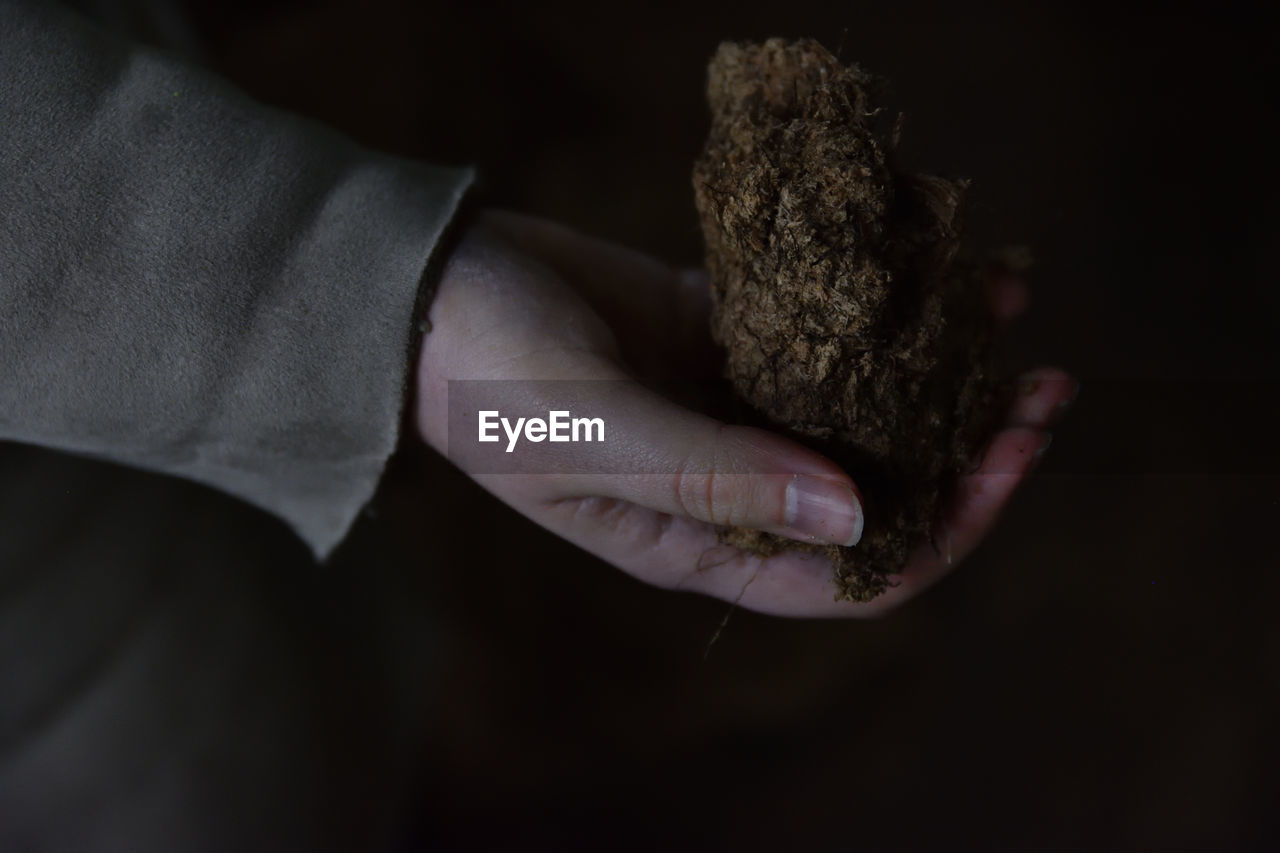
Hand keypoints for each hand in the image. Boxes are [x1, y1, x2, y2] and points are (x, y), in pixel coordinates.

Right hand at [413, 210, 1073, 616]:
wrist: (422, 288)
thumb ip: (717, 475)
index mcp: (701, 539)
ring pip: (855, 403)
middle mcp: (729, 481)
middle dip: (963, 447)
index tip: (1005, 461)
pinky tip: (926, 265)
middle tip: (1040, 387)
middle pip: (874, 488)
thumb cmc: (486, 382)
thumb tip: (858, 514)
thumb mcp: (597, 437)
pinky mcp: (717, 334)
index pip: (851, 571)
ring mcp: (727, 405)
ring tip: (1006, 304)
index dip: (943, 531)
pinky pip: (813, 330)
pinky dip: (872, 306)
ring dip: (930, 366)